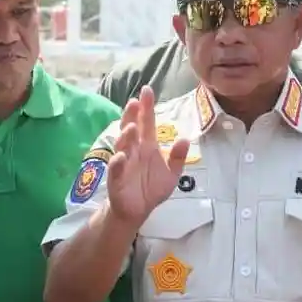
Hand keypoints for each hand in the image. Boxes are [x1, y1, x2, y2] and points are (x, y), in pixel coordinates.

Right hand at [107, 85, 189, 226]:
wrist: (137, 211)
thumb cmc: (151, 188)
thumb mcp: (171, 174)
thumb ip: (177, 158)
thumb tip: (185, 139)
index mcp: (147, 146)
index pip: (147, 122)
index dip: (146, 107)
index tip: (147, 90)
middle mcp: (134, 150)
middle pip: (132, 128)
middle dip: (132, 115)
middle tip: (134, 102)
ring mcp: (124, 162)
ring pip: (123, 145)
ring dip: (126, 136)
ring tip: (131, 127)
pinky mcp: (116, 179)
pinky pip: (116, 168)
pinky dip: (118, 162)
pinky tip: (121, 156)